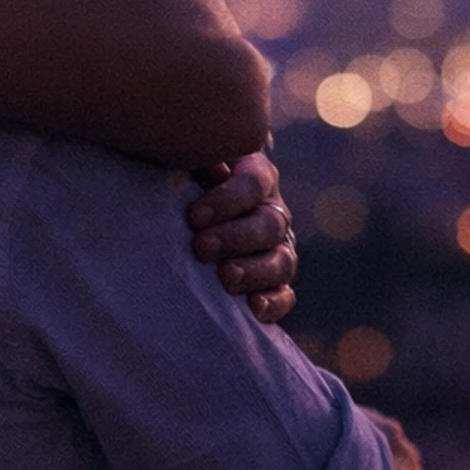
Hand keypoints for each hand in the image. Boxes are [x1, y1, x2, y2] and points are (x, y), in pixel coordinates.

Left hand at [187, 151, 296, 324]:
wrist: (192, 211)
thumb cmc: (184, 181)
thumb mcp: (189, 163)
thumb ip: (197, 160)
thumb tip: (209, 166)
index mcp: (257, 176)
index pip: (254, 184)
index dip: (227, 200)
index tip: (194, 216)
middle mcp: (273, 212)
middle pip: (268, 225)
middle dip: (236, 238)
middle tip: (202, 247)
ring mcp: (277, 249)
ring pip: (281, 261)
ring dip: (254, 271)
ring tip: (227, 278)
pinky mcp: (274, 282)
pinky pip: (284, 294)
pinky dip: (273, 302)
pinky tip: (254, 309)